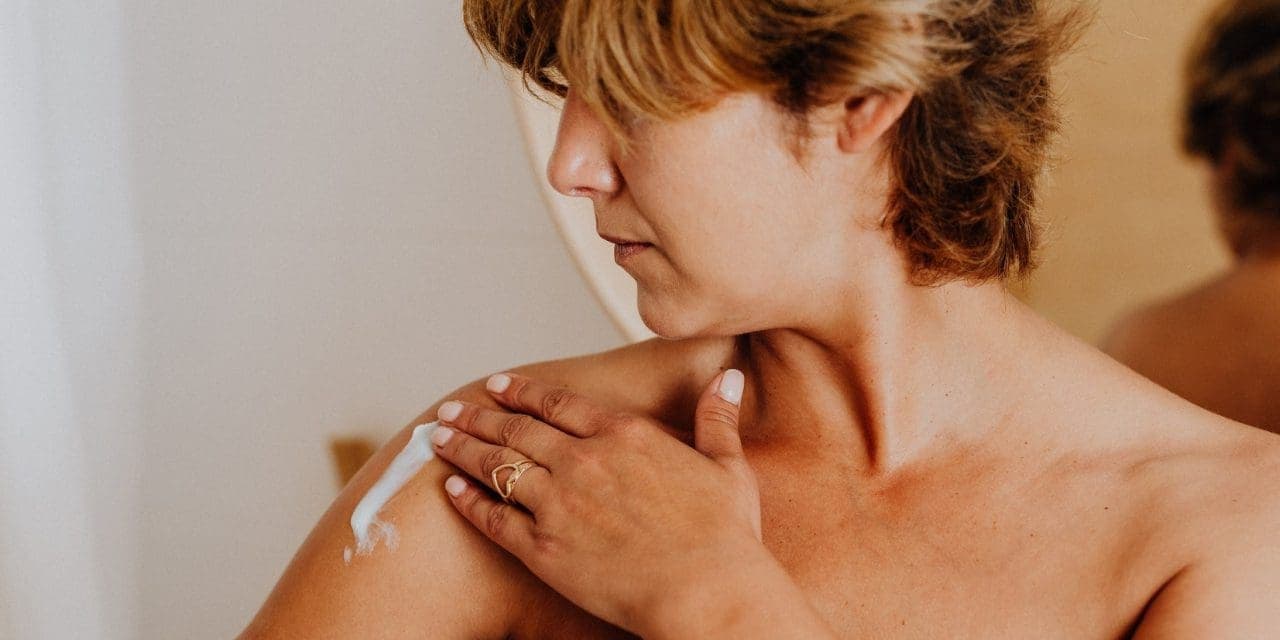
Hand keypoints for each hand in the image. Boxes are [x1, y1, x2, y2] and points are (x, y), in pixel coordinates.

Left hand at [427, 368, 769, 635]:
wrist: (705, 591)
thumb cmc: (724, 535)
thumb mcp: (728, 467)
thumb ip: (717, 420)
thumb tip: (728, 380)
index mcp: (624, 435)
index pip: (558, 403)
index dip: (521, 391)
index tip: (496, 384)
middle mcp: (583, 461)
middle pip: (517, 430)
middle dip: (478, 416)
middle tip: (452, 409)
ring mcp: (558, 504)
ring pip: (498, 467)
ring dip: (464, 450)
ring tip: (438, 438)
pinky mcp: (544, 548)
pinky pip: (495, 519)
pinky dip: (470, 502)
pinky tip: (452, 490)